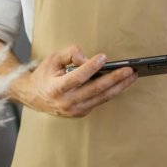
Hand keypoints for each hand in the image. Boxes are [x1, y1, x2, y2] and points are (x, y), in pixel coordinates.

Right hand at [14, 44, 136, 116]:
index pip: (77, 77)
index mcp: (56, 88)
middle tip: (129, 69)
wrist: (34, 96)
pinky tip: (122, 82)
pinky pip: (99, 100)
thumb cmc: (45, 74)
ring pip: (101, 98)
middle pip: (95, 90)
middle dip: (114, 79)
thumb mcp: (52, 59)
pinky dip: (112, 91)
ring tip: (132, 76)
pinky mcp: (81, 112)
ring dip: (119, 86)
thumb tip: (88, 58)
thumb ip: (69, 54)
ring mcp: (75, 110)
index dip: (90, 67)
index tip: (103, 57)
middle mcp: (66, 102)